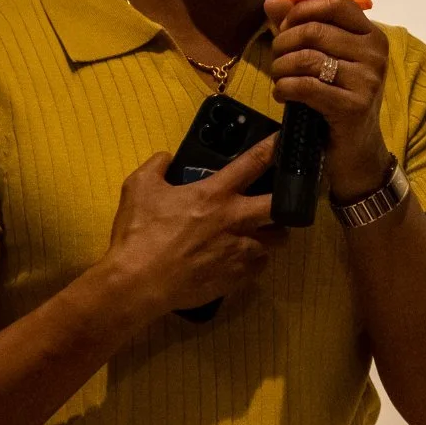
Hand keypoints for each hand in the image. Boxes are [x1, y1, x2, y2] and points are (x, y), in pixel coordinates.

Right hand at [101, 137, 284, 316]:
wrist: (139, 282)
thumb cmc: (139, 233)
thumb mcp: (138, 187)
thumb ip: (156, 165)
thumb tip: (167, 158)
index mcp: (214, 194)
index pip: (253, 163)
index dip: (272, 148)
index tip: (283, 142)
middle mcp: (235, 219)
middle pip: (280, 205)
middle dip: (287, 200)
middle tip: (281, 200)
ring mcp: (240, 250)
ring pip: (277, 239)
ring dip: (273, 232)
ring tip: (262, 231)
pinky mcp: (238, 276)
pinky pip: (261, 265)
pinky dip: (256, 259)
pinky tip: (244, 257)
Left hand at [263, 0, 391, 200]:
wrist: (356, 149)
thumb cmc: (338, 97)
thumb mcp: (321, 57)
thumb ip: (298, 26)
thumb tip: (271, 0)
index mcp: (371, 35)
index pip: (335, 2)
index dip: (302, 10)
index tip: (285, 27)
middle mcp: (375, 54)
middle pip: (315, 30)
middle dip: (284, 42)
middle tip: (277, 58)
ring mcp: (368, 81)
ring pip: (307, 58)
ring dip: (281, 67)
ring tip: (279, 78)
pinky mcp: (353, 107)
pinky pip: (306, 86)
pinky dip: (284, 88)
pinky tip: (282, 95)